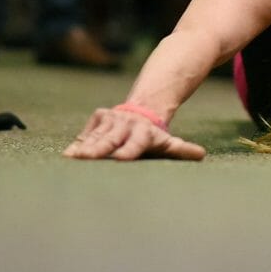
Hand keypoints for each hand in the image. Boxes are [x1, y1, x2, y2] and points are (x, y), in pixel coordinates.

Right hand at [63, 107, 206, 160]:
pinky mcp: (99, 116)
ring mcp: (111, 120)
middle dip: (98, 149)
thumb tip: (201, 155)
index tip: (119, 159)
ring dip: (82, 148)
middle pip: (110, 140)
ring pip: (95, 137)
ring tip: (70, 158)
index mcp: (144, 134)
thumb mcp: (168, 144)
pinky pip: (87, 133)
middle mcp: (126, 125)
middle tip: (85, 158)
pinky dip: (78, 144)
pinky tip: (69, 154)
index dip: (128, 151)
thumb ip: (182, 150)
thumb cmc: (153, 137)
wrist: (140, 112)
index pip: (136, 144)